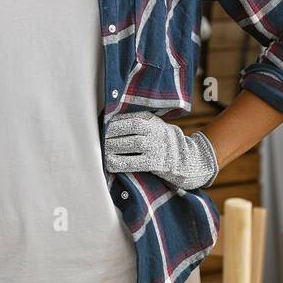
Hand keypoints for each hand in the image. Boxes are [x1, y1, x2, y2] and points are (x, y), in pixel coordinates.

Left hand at [102, 111, 219, 189]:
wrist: (185, 159)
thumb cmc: (161, 141)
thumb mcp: (153, 125)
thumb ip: (135, 122)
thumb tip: (108, 123)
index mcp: (151, 120)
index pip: (128, 119)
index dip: (113, 124)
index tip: (100, 128)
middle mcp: (154, 131)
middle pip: (128, 130)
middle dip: (110, 135)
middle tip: (97, 141)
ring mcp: (156, 147)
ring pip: (130, 144)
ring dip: (112, 148)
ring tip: (102, 151)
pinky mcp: (155, 163)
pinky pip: (134, 162)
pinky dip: (119, 163)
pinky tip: (109, 164)